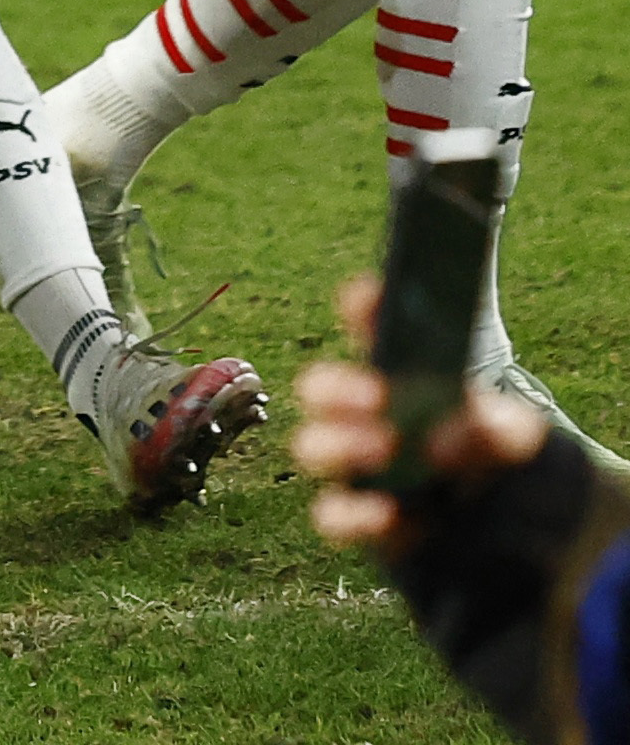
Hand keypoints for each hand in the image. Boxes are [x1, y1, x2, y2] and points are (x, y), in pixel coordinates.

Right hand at [299, 273, 556, 557]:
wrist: (508, 530)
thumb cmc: (497, 461)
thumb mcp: (515, 437)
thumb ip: (499, 428)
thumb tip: (446, 438)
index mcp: (402, 377)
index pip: (369, 328)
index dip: (362, 307)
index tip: (368, 299)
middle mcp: (367, 417)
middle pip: (318, 387)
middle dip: (335, 387)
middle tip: (375, 397)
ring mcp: (358, 467)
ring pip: (312, 446)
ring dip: (337, 443)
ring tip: (382, 450)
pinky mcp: (360, 517)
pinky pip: (334, 514)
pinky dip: (352, 513)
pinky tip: (386, 513)